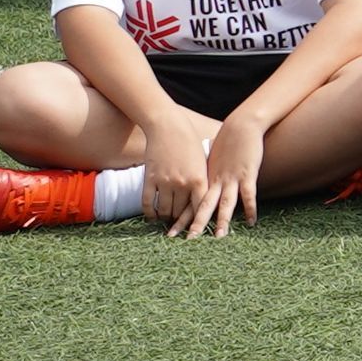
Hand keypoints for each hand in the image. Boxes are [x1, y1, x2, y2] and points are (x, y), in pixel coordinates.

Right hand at [140, 103, 232, 233]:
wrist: (169, 127)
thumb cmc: (190, 143)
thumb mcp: (204, 162)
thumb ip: (206, 180)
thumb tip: (213, 196)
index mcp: (200, 179)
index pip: (202, 208)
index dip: (201, 223)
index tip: (200, 233)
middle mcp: (183, 183)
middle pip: (182, 212)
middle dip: (182, 223)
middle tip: (182, 231)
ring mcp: (165, 181)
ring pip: (165, 209)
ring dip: (166, 218)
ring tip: (168, 223)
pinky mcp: (150, 178)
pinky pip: (148, 202)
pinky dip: (150, 212)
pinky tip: (152, 217)